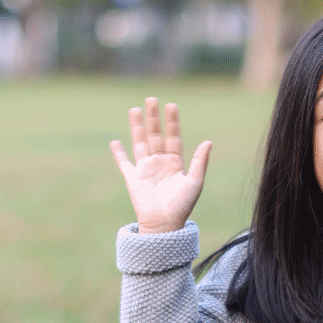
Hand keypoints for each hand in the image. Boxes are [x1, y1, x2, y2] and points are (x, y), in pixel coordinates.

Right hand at [109, 97, 211, 234]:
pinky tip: (114, 141)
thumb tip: (208, 142)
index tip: (171, 105)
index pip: (173, 137)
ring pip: (140, 142)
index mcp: (175, 163)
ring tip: (134, 109)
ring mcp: (145, 169)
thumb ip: (199, 161)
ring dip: (137, 127)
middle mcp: (159, 163)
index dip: (172, 122)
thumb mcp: (194, 182)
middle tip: (151, 99)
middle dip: (154, 118)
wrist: (164, 224)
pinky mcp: (133, 178)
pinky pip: (124, 163)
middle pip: (155, 135)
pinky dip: (118, 153)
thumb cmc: (182, 206)